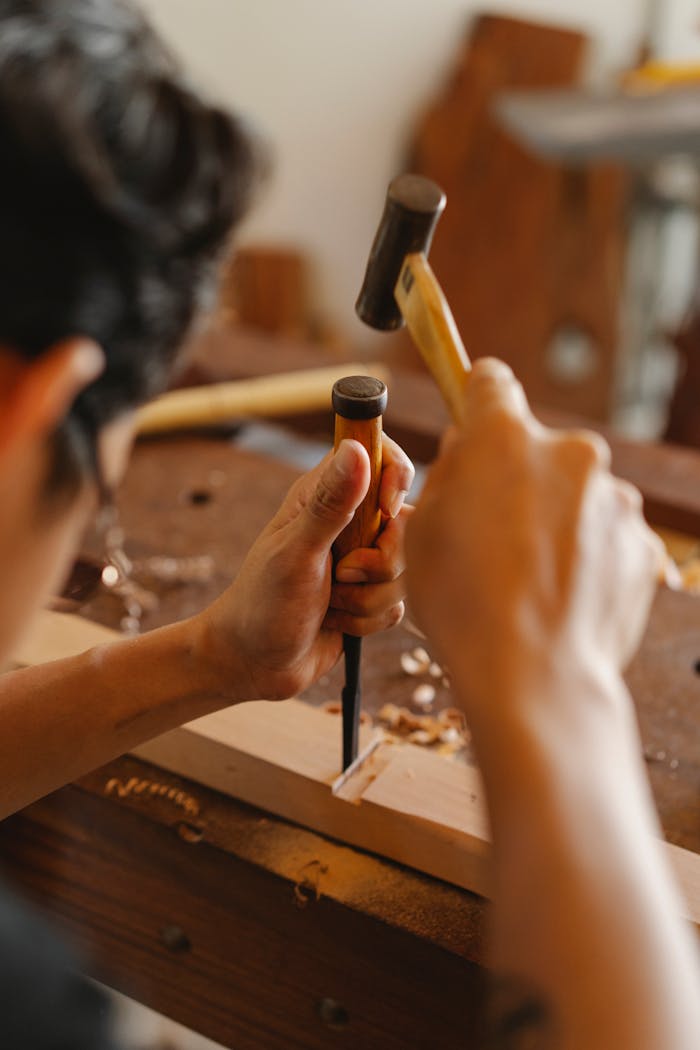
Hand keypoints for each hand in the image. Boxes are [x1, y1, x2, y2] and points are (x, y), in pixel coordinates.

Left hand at [195, 434, 413, 701]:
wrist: (254, 664)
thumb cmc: (263, 603)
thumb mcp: (297, 552)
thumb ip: (330, 503)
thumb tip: (357, 448)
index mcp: (325, 494)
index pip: (381, 456)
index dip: (394, 480)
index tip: (385, 512)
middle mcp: (348, 521)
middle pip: (407, 522)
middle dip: (382, 561)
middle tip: (341, 574)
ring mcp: (362, 559)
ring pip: (405, 569)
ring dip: (369, 597)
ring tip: (331, 603)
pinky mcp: (371, 594)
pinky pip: (400, 602)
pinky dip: (370, 619)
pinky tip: (337, 621)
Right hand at [405, 359, 663, 733]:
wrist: (534, 677)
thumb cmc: (463, 606)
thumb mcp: (420, 533)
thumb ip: (448, 476)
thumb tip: (469, 453)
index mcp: (505, 438)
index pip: (490, 383)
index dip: (477, 399)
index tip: (474, 417)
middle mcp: (570, 453)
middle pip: (539, 449)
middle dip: (517, 479)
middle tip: (491, 535)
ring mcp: (615, 499)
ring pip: (576, 495)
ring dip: (555, 521)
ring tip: (526, 581)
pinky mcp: (642, 544)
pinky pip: (607, 537)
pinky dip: (586, 558)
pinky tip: (559, 598)